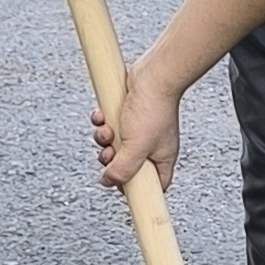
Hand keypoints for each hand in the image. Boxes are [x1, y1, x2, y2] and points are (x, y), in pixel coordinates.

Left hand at [92, 55, 182, 193]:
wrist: (152, 76)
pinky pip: (109, 125)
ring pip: (114, 144)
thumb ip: (122, 170)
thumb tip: (108, 181)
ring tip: (107, 130)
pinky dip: (102, 121)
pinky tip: (103, 115)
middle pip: (126, 165)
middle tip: (109, 152)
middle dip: (112, 159)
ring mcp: (139, 129)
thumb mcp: (136, 148)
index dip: (135, 189)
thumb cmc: (153, 109)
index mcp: (162, 158)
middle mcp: (152, 145)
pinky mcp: (127, 114)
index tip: (120, 185)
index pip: (152, 185)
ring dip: (104, 138)